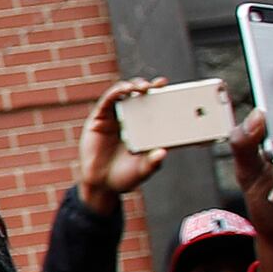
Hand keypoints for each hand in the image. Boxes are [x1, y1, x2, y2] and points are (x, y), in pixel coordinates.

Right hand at [76, 78, 172, 214]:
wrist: (101, 186)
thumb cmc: (125, 176)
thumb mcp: (143, 170)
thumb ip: (153, 162)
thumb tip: (163, 152)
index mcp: (146, 128)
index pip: (156, 106)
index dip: (164, 95)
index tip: (174, 90)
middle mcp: (131, 119)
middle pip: (141, 95)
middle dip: (151, 86)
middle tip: (159, 85)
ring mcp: (114, 118)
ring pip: (124, 93)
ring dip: (134, 85)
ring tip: (142, 87)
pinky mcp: (98, 119)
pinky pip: (107, 100)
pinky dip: (116, 91)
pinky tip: (124, 90)